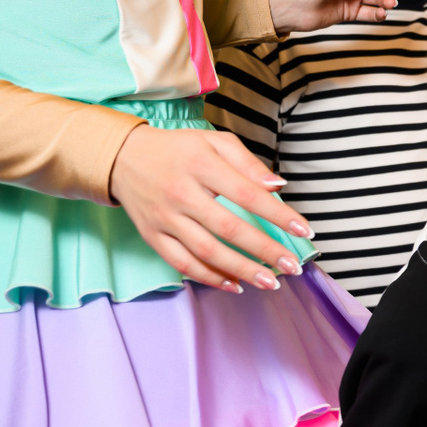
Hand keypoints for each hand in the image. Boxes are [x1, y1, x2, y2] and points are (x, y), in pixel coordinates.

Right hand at [109, 124, 309, 290]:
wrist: (122, 157)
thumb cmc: (178, 149)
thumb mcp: (214, 141)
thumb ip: (248, 162)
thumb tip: (278, 185)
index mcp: (201, 165)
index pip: (247, 194)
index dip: (278, 214)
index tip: (304, 230)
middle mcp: (181, 193)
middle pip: (229, 228)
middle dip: (265, 250)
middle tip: (292, 265)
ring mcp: (164, 218)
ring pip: (207, 252)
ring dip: (242, 270)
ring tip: (270, 281)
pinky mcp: (152, 236)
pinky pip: (183, 264)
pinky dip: (210, 278)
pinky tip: (234, 285)